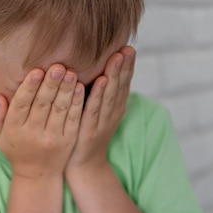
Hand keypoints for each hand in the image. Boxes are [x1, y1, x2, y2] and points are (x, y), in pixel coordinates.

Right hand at [0, 64, 83, 178]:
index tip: (37, 71)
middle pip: (43, 105)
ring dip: (66, 90)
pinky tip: (80, 88)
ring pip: (60, 110)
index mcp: (14, 129)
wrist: (37, 175)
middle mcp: (33, 134)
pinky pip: (73, 119)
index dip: (30, 87)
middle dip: (51, 84)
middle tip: (57, 66)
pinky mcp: (68, 141)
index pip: (21, 104)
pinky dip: (77, 103)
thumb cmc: (17, 149)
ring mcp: (52, 138)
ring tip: (70, 72)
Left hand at [65, 46, 135, 173]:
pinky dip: (97, 95)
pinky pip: (93, 110)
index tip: (129, 47)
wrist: (83, 165)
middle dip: (124, 67)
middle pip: (120, 87)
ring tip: (117, 58)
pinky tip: (100, 80)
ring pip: (110, 96)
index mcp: (115, 107)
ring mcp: (102, 122)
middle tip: (128, 48)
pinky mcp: (89, 130)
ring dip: (114, 76)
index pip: (123, 84)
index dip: (127, 67)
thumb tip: (98, 67)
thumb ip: (99, 92)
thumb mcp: (96, 111)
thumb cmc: (86, 133)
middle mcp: (112, 113)